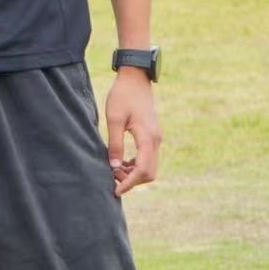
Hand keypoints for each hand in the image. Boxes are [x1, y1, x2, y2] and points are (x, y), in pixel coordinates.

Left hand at [105, 68, 162, 195]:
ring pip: (150, 166)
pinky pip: (148, 158)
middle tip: (112, 177)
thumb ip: (114, 143)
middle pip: (149, 172)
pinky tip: (122, 162)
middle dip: (132, 180)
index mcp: (147, 138)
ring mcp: (156, 138)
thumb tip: (114, 166)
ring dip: (134, 173)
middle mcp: (155, 141)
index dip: (130, 183)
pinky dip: (137, 165)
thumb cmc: (122, 96)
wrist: (135, 79)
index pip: (143, 170)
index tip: (115, 190)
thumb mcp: (113, 119)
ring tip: (114, 169)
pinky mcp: (152, 136)